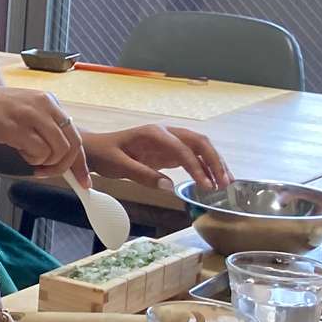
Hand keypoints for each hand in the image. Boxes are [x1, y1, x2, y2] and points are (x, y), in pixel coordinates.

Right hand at [0, 83, 85, 176]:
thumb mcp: (20, 112)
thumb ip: (40, 127)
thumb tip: (57, 154)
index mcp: (47, 100)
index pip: (74, 132)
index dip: (80, 159)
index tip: (82, 178)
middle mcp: (44, 104)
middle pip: (72, 143)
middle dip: (67, 166)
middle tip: (48, 174)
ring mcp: (32, 115)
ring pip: (59, 150)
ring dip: (46, 164)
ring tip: (29, 161)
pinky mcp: (17, 128)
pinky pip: (40, 153)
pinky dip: (33, 161)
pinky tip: (20, 155)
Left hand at [84, 125, 230, 190]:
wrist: (94, 149)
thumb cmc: (104, 154)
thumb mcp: (119, 166)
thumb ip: (143, 175)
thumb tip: (168, 187)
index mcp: (154, 133)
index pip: (182, 148)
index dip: (196, 167)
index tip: (205, 185)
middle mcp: (166, 133)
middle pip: (199, 143)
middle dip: (215, 162)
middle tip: (224, 183)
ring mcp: (169, 141)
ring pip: (200, 148)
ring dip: (214, 164)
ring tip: (226, 183)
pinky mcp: (169, 152)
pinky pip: (192, 157)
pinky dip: (204, 168)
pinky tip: (211, 182)